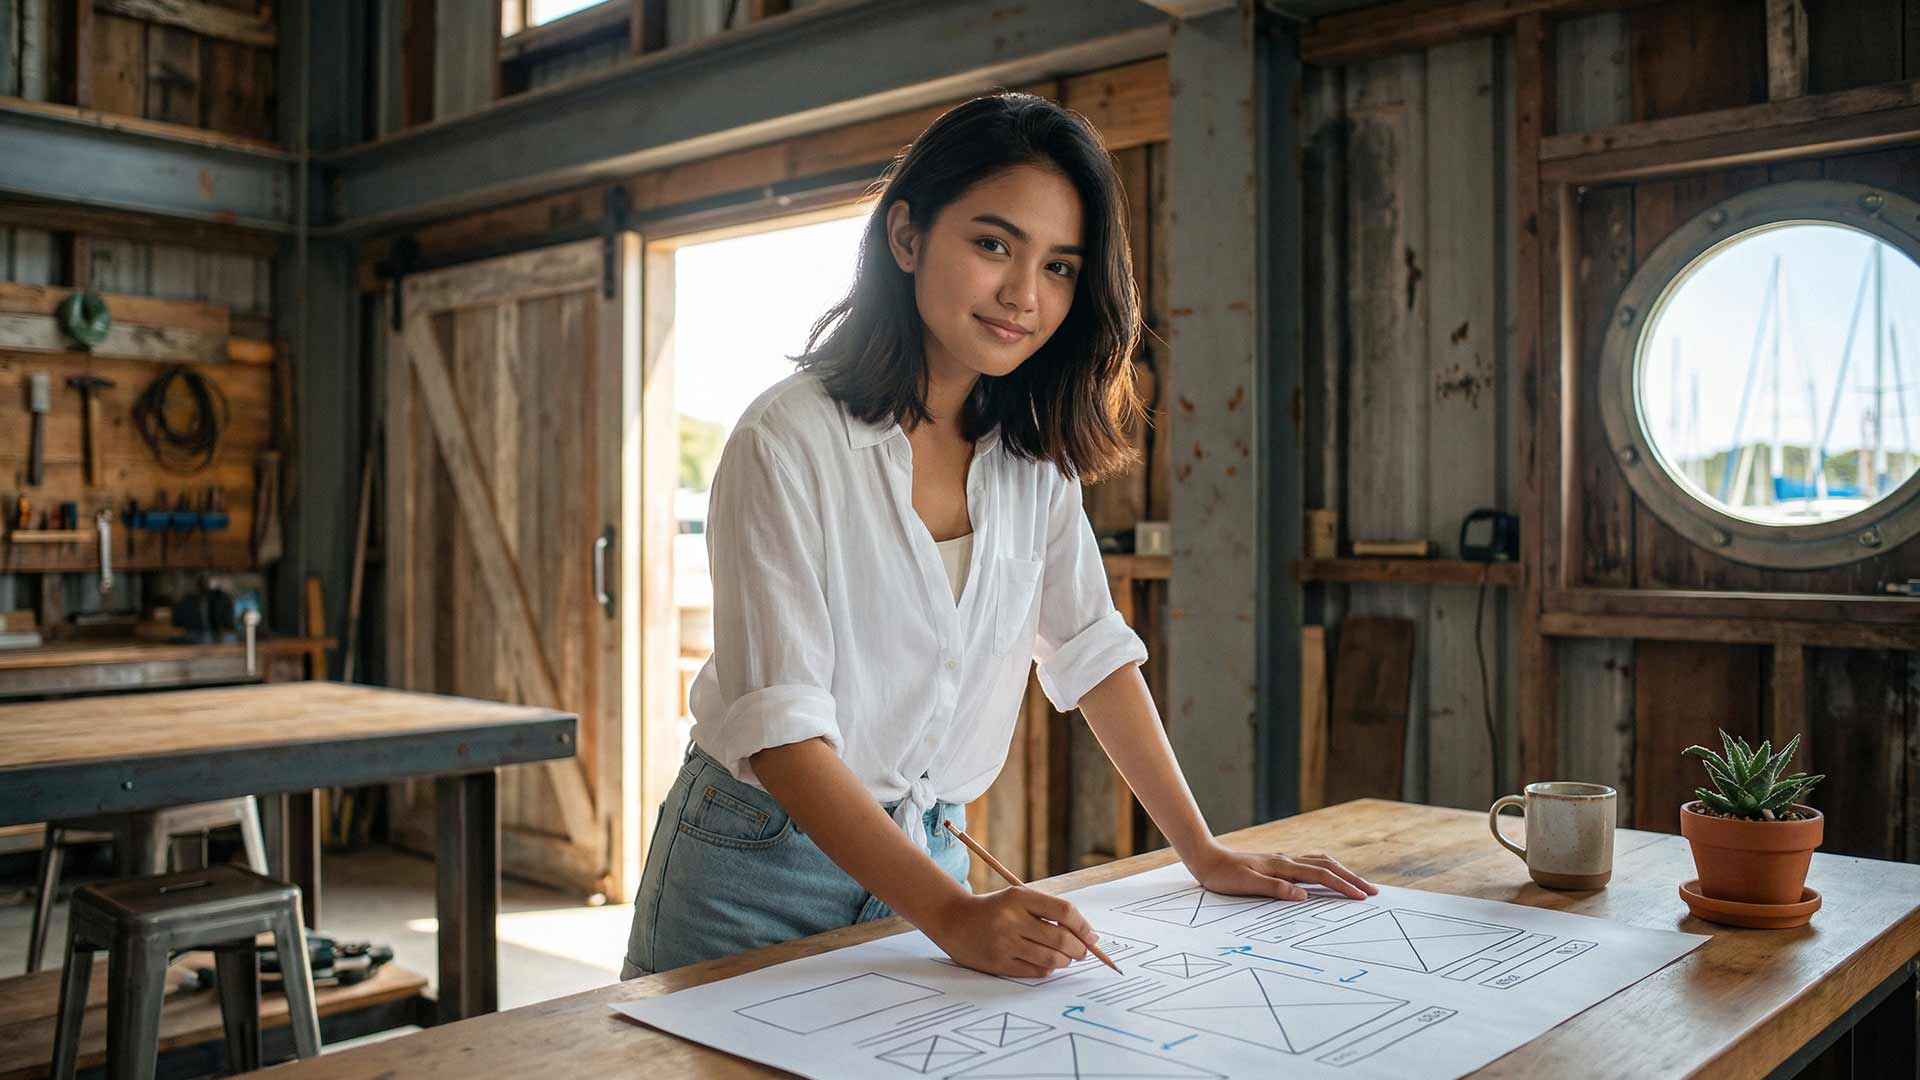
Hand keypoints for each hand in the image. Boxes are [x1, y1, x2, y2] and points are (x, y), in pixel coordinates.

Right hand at [928, 887, 1100, 978]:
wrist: (954, 921)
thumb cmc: (995, 909)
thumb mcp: (1018, 898)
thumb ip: (1049, 911)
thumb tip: (1087, 935)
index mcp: (1019, 897)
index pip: (1063, 911)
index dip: (1083, 926)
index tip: (1092, 936)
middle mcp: (1011, 920)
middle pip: (1061, 939)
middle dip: (1079, 949)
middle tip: (1082, 952)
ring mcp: (1004, 943)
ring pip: (1051, 958)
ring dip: (1066, 961)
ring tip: (1065, 958)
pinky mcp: (998, 963)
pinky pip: (1036, 971)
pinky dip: (1048, 969)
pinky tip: (1047, 963)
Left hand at [1187, 844, 1378, 900]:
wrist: (1206, 858)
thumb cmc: (1224, 875)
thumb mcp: (1246, 885)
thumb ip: (1275, 889)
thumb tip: (1304, 896)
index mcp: (1283, 866)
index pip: (1321, 875)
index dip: (1344, 886)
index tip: (1363, 896)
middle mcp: (1287, 860)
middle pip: (1328, 866)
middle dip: (1352, 878)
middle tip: (1373, 891)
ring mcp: (1283, 861)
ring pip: (1321, 861)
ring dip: (1342, 871)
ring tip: (1358, 883)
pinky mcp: (1278, 864)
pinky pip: (1310, 863)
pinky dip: (1326, 868)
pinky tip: (1328, 873)